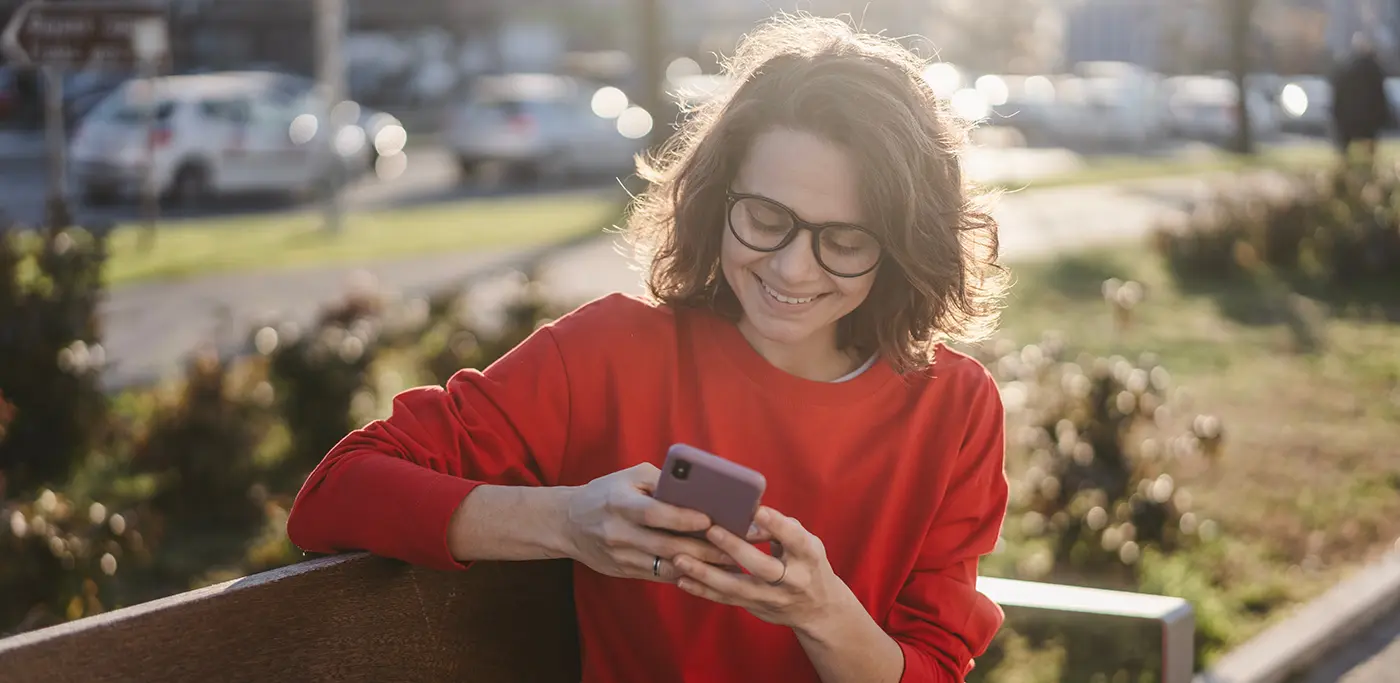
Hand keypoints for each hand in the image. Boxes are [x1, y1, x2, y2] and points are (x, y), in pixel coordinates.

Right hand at [563, 463, 738, 582]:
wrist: (567, 524)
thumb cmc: (605, 494)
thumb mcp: (628, 477)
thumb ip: (660, 480)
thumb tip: (697, 487)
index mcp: (619, 504)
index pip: (654, 514)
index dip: (683, 518)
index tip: (710, 520)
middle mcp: (619, 533)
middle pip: (666, 545)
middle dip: (703, 549)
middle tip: (734, 548)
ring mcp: (620, 557)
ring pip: (665, 566)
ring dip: (700, 567)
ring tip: (729, 563)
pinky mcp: (624, 572)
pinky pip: (658, 576)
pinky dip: (684, 575)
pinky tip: (707, 573)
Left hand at [672, 506, 858, 632]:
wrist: (819, 609)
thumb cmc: (807, 564)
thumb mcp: (806, 543)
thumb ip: (781, 527)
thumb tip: (750, 511)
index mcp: (809, 557)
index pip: (795, 540)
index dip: (777, 525)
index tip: (757, 510)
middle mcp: (793, 580)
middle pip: (763, 567)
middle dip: (736, 549)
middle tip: (711, 530)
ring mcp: (772, 598)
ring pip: (737, 587)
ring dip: (706, 573)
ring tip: (681, 558)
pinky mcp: (755, 608)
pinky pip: (726, 599)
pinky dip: (703, 590)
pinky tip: (682, 579)